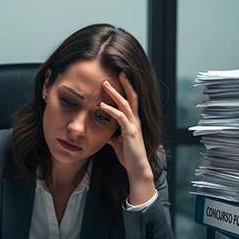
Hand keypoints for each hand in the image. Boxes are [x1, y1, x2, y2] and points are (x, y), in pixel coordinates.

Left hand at [101, 72, 156, 204]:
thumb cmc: (128, 155)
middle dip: (124, 83)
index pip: (131, 100)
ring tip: (105, 84)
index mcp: (133, 121)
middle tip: (117, 71)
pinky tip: (102, 106)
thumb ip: (112, 133)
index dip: (126, 88)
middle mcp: (136, 120)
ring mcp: (134, 125)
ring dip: (115, 93)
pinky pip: (121, 118)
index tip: (118, 77)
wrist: (137, 168)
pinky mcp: (131, 133)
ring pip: (126, 104)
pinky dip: (111, 110)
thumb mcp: (117, 141)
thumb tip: (104, 131)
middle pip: (132, 97)